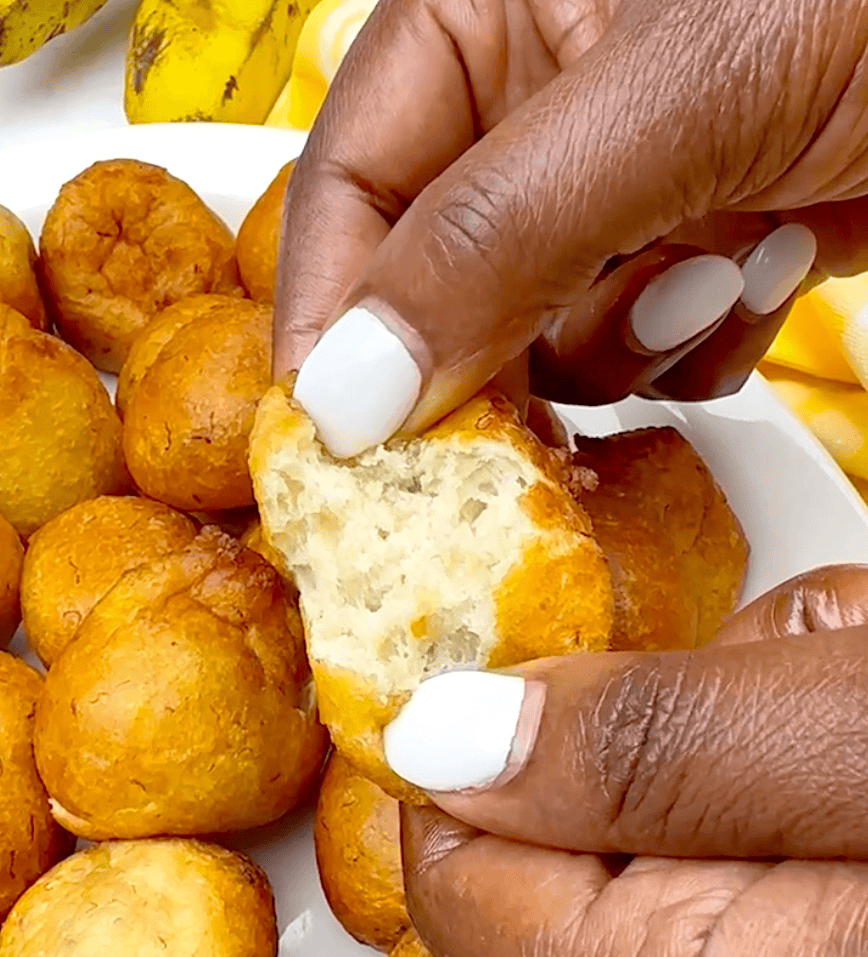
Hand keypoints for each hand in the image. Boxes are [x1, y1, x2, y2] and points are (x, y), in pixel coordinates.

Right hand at [274, 0, 867, 456]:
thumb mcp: (670, 95)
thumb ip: (491, 236)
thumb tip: (348, 384)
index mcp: (490, 12)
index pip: (351, 184)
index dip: (330, 314)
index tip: (334, 436)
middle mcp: (542, 106)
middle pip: (438, 282)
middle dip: (493, 349)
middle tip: (512, 422)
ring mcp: (623, 186)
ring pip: (542, 334)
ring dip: (623, 335)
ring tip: (712, 263)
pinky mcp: (695, 245)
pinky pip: (639, 348)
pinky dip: (694, 341)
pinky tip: (755, 273)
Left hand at [386, 565, 867, 956]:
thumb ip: (655, 749)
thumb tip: (438, 740)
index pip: (465, 880)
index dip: (486, 739)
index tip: (557, 637)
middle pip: (589, 857)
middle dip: (689, 736)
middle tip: (819, 688)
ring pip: (690, 863)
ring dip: (771, 756)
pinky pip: (773, 906)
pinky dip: (817, 810)